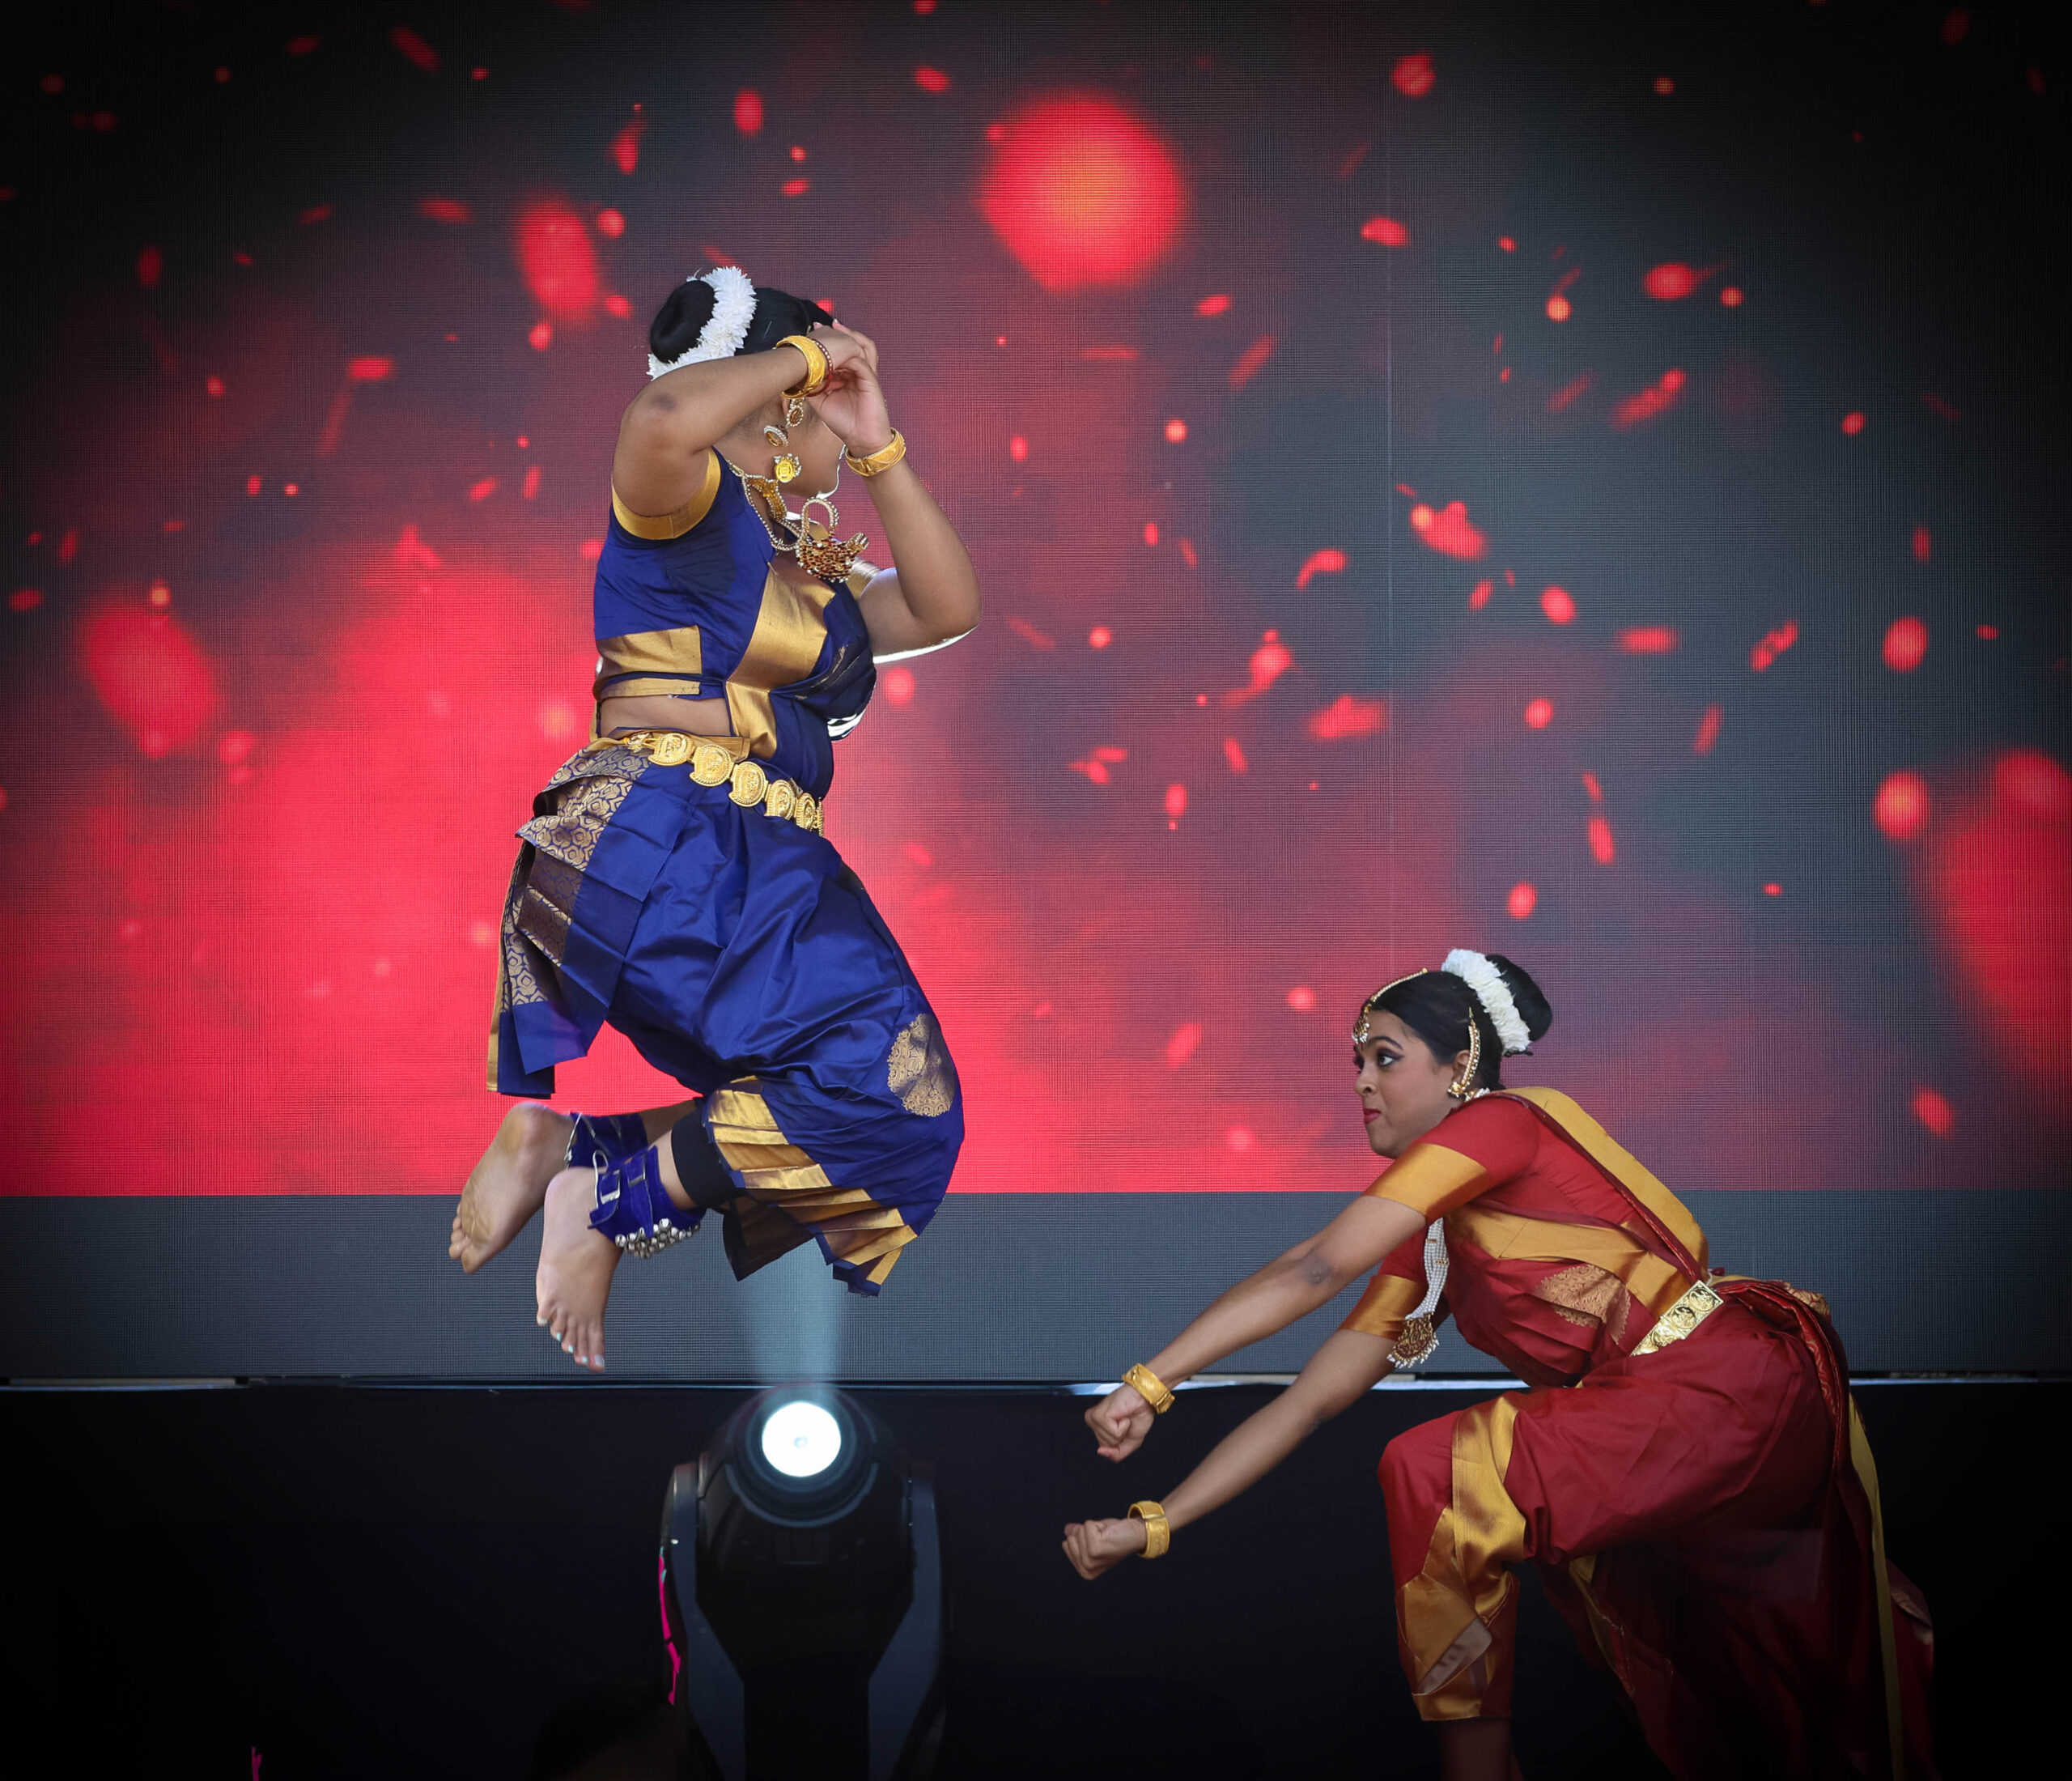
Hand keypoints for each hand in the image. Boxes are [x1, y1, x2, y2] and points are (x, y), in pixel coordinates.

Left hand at [805, 323, 893, 455]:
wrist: (861, 440)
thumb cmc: (844, 423)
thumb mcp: (821, 402)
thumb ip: (812, 388)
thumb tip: (796, 378)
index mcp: (847, 376)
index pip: (839, 354)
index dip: (827, 342)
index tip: (811, 333)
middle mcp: (858, 373)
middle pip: (851, 345)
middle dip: (838, 333)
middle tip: (820, 325)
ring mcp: (866, 376)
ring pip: (863, 348)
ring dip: (850, 337)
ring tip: (837, 327)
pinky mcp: (872, 382)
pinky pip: (862, 363)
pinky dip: (851, 356)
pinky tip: (839, 354)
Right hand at [1061, 1514, 1148, 1579]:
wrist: (1135, 1535)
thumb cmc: (1115, 1536)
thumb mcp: (1093, 1537)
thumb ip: (1078, 1535)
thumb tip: (1067, 1530)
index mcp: (1084, 1571)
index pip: (1066, 1544)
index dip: (1082, 1536)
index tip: (1097, 1541)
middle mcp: (1086, 1569)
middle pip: (1071, 1538)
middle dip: (1086, 1532)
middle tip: (1103, 1537)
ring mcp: (1090, 1561)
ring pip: (1078, 1531)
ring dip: (1093, 1528)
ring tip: (1106, 1535)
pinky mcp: (1095, 1550)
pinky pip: (1086, 1526)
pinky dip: (1097, 1524)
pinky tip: (1108, 1533)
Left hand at [1085, 1384, 1155, 1460]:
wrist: (1145, 1399)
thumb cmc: (1138, 1414)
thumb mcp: (1130, 1443)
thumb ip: (1116, 1454)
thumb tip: (1101, 1452)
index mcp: (1098, 1426)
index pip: (1104, 1448)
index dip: (1119, 1442)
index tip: (1123, 1427)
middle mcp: (1094, 1421)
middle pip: (1105, 1446)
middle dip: (1120, 1437)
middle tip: (1124, 1422)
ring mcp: (1095, 1418)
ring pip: (1108, 1441)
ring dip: (1122, 1430)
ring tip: (1123, 1417)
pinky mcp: (1099, 1415)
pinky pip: (1113, 1434)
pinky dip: (1123, 1426)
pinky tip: (1122, 1415)